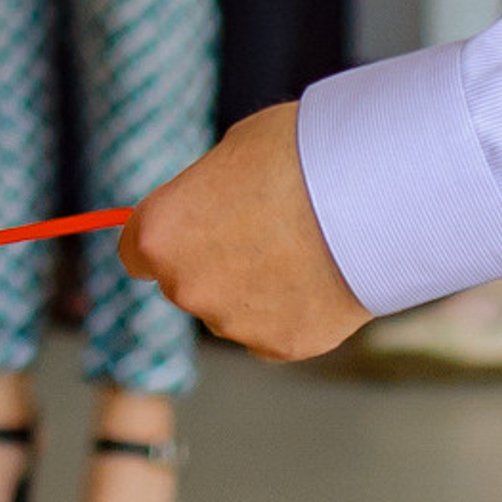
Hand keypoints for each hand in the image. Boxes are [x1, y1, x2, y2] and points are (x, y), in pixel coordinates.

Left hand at [119, 104, 368, 361]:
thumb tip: (204, 209)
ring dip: (251, 288)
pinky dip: (288, 311)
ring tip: (298, 247)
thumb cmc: (295, 157)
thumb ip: (204, 196)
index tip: (184, 233)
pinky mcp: (279, 346)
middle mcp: (185, 286)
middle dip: (211, 263)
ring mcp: (232, 323)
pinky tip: (316, 276)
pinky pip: (271, 331)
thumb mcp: (231, 155)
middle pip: (185, 283)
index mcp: (159, 234)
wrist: (366, 196)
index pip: (135, 253)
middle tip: (258, 230)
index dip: (163, 241)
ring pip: (230, 310)